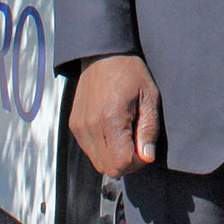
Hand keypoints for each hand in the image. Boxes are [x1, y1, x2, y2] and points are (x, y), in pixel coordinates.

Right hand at [69, 54, 160, 175]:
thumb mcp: (149, 97)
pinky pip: (89, 150)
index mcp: (110, 119)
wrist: (103, 54)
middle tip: (138, 143)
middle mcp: (90, 127)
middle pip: (108, 168)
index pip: (121, 163)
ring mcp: (79, 127)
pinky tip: (113, 130)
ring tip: (125, 134)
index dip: (138, 162)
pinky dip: (103, 148)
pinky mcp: (74, 125)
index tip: (145, 147)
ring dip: (114, 157)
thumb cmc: (130, 72)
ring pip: (98, 162)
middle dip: (127, 163)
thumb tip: (147, 157)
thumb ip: (149, 129)